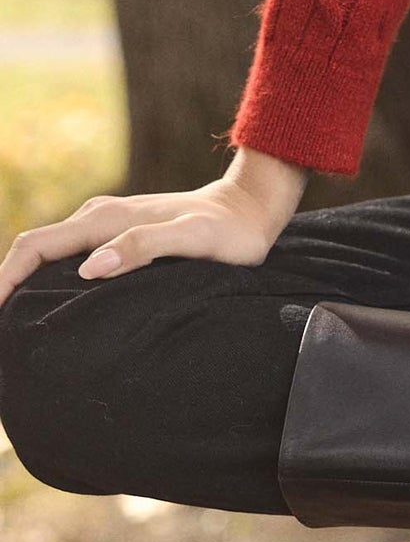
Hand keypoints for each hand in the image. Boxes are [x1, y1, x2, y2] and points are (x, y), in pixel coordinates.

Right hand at [0, 158, 304, 311]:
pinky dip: (51, 280)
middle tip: (3, 334)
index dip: (4, 278)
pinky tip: (56, 308)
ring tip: (18, 328)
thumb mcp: (192, 239)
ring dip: (28, 283)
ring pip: (52, 254)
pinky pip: (72, 257)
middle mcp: (99, 218)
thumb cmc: (227, 229)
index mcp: (105, 219)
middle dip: (7, 284)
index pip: (35, 245)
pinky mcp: (121, 236)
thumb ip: (144, 246)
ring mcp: (109, 225)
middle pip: (35, 250)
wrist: (251, 207)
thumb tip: (90, 268)